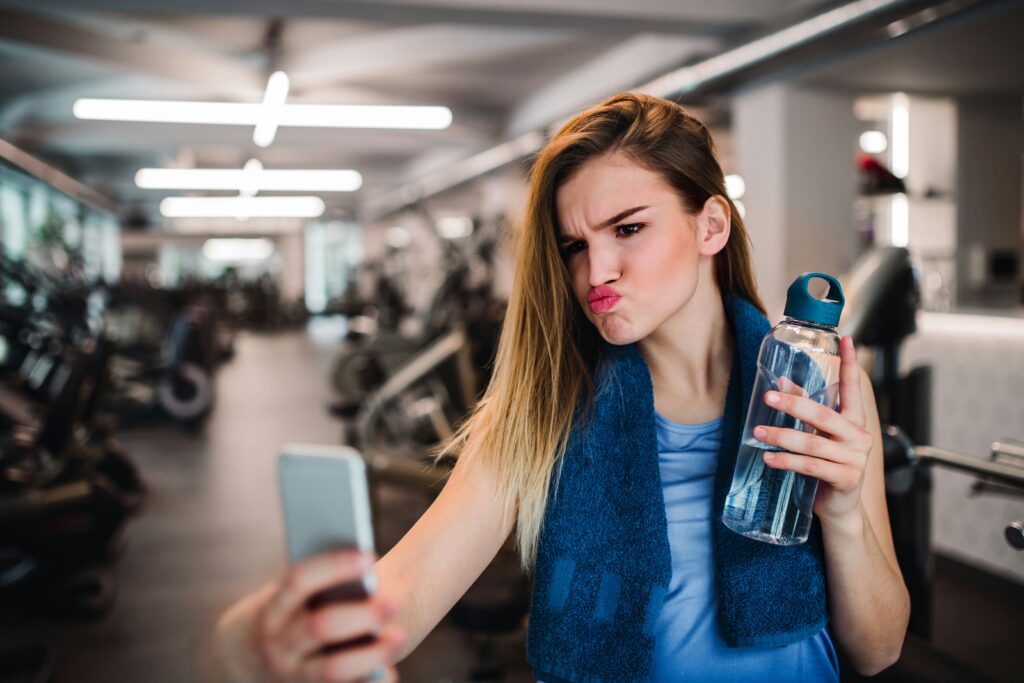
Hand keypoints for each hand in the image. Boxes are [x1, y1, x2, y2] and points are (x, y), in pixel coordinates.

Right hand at [248, 550, 404, 681]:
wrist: (247, 661)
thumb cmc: (284, 616)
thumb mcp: (288, 600)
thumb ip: (319, 590)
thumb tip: (368, 580)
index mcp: (271, 611)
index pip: (299, 582)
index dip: (334, 567)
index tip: (369, 558)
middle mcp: (277, 646)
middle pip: (320, 627)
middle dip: (360, 615)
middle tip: (394, 603)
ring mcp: (291, 677)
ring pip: (333, 670)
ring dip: (370, 655)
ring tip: (401, 636)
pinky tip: (390, 671)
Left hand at [751, 335, 872, 524]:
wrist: (840, 508)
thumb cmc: (828, 465)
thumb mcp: (820, 435)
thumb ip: (806, 408)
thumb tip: (780, 382)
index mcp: (854, 420)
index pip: (853, 388)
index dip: (850, 364)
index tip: (846, 339)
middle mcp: (858, 436)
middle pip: (822, 414)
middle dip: (793, 403)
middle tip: (768, 397)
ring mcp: (854, 459)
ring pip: (812, 442)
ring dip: (781, 436)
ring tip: (758, 432)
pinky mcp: (846, 478)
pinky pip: (811, 466)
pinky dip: (787, 461)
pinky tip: (769, 458)